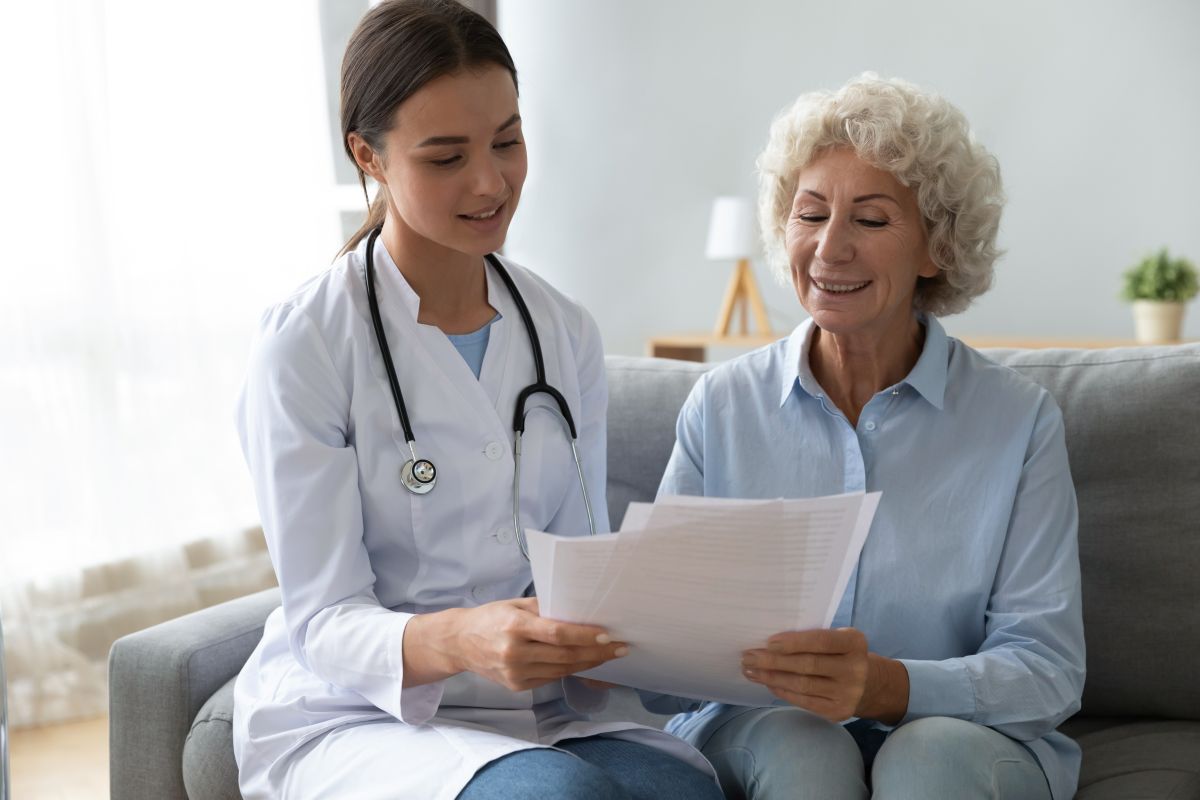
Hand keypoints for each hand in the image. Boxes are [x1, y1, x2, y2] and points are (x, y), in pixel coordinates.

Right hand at [451, 597, 627, 691]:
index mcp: (515, 627)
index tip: (607, 634)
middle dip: (596, 652)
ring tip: (608, 654)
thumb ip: (546, 609)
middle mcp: (515, 652)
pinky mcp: (517, 686)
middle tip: (619, 647)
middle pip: (565, 655)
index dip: (585, 636)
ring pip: (561, 669)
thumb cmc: (490, 618)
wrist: (460, 642)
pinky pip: (550, 678)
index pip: (557, 634)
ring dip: (588, 663)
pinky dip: (569, 670)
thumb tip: (580, 612)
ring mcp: (515, 673)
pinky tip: (584, 662)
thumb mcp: (516, 605)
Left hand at [741, 628, 908, 723]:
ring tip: (750, 671)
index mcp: (854, 643)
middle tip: (748, 657)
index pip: (821, 641)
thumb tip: (770, 643)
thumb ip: (813, 638)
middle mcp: (854, 669)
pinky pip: (803, 701)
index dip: (794, 642)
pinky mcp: (837, 712)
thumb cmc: (842, 654)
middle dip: (773, 661)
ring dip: (771, 678)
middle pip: (807, 665)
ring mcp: (847, 694)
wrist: (871, 684)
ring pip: (802, 685)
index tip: (768, 642)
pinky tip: (767, 683)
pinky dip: (782, 691)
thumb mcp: (838, 639)